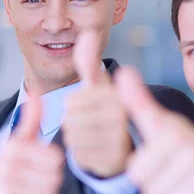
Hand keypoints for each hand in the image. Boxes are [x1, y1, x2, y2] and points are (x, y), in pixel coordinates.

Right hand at [0, 96, 63, 193]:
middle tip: (42, 176)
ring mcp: (6, 193)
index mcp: (14, 149)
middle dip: (53, 177)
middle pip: (55, 178)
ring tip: (37, 187)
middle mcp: (8, 170)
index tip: (47, 161)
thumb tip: (36, 93)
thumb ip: (32, 117)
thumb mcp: (19, 137)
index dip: (55, 160)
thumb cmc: (6, 160)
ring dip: (48, 192)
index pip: (56, 159)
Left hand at [63, 30, 131, 177]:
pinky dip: (81, 152)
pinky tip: (93, 148)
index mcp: (117, 94)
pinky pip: (79, 155)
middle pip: (71, 119)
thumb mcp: (98, 85)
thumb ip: (89, 61)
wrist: (122, 146)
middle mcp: (122, 116)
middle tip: (88, 122)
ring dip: (75, 137)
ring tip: (90, 134)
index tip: (88, 107)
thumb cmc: (105, 110)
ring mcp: (118, 139)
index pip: (73, 101)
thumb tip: (88, 32)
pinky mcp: (112, 160)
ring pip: (73, 137)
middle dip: (73, 122)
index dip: (74, 106)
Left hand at [116, 66, 193, 193]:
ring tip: (184, 183)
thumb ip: (138, 101)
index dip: (143, 172)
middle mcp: (193, 152)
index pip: (136, 174)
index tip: (157, 159)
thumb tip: (122, 71)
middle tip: (172, 174)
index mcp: (172, 135)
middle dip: (158, 188)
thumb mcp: (159, 123)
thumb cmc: (180, 143)